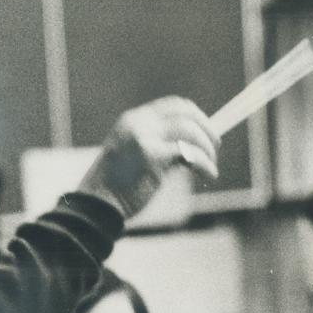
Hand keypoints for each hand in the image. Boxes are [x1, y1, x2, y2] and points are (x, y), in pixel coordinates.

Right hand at [77, 97, 218, 218]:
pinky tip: (209, 175)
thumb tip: (190, 149)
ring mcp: (145, 137)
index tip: (206, 131)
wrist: (97, 206)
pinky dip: (205, 164)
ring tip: (211, 166)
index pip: (173, 106)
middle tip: (215, 147)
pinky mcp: (152, 156)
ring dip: (206, 149)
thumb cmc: (116, 189)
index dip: (195, 116)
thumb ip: (158, 147)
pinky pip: (189, 154)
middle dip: (206, 129)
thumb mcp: (135, 159)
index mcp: (133, 120)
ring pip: (190, 132)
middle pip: (185, 114)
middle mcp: (139, 123)